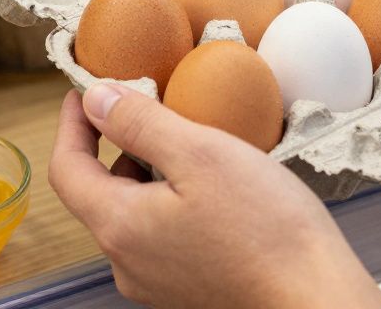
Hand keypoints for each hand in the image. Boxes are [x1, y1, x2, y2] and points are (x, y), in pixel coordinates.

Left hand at [49, 84, 380, 308]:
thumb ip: (140, 123)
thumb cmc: (267, 229)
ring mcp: (156, 282)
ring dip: (149, 173)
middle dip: (117, 145)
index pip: (66, 169)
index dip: (71, 124)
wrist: (315, 298)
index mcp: (119, 227)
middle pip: (100, 192)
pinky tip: (214, 188)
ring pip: (134, 213)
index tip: (83, 92)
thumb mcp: (200, 152)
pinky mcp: (185, 289)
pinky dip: (172, 201)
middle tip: (150, 106)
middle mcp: (127, 262)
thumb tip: (95, 98)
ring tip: (192, 145)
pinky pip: (162, 235)